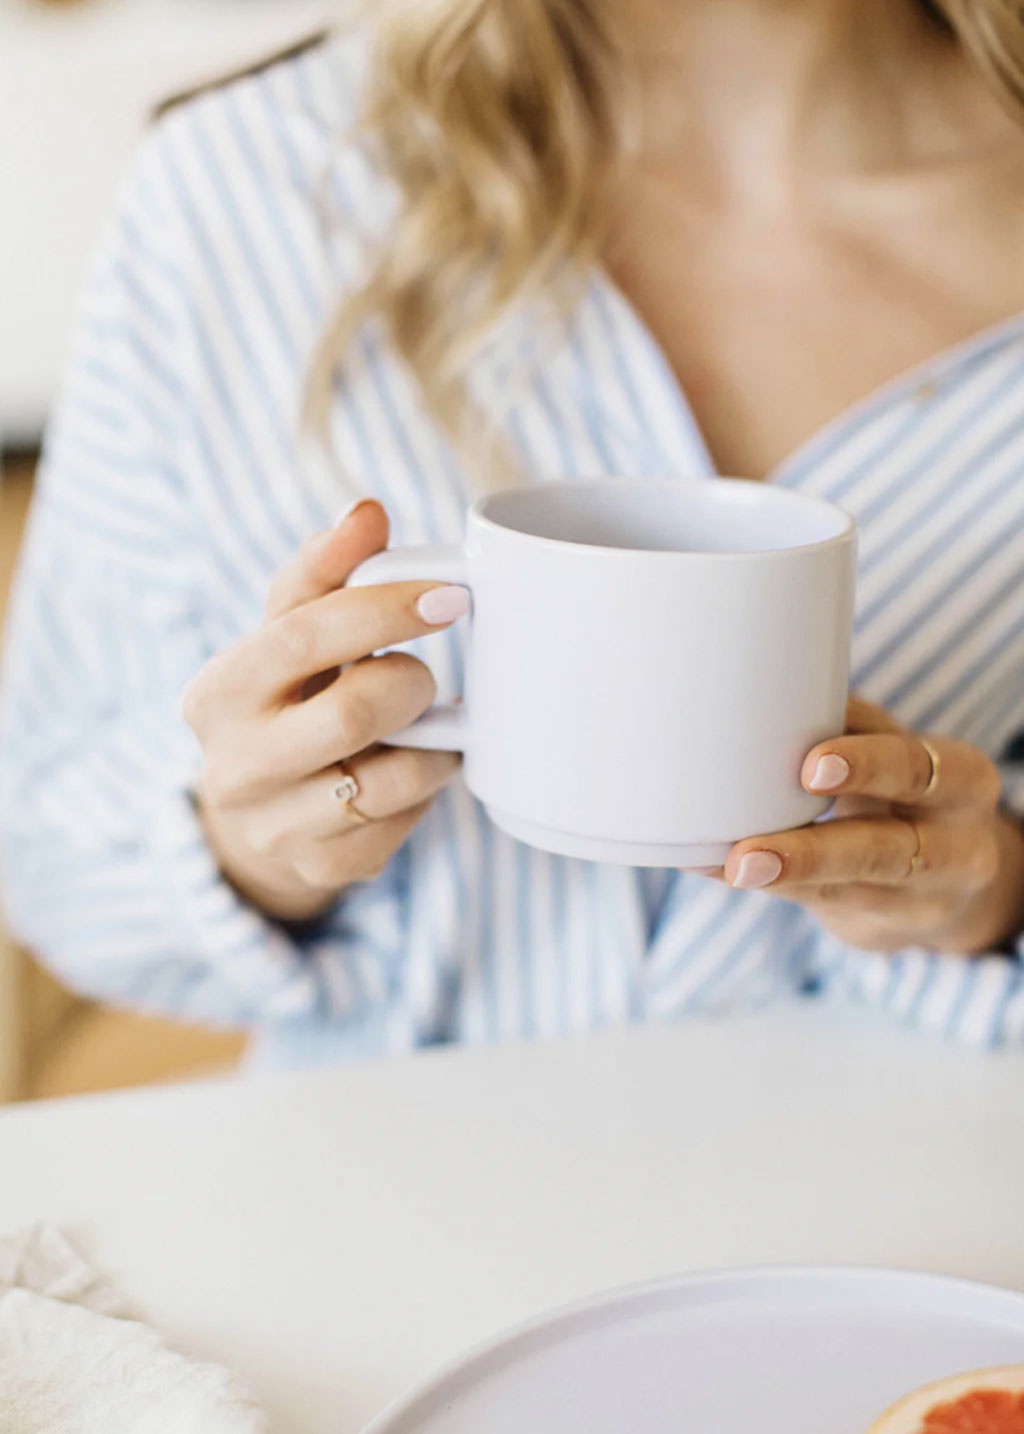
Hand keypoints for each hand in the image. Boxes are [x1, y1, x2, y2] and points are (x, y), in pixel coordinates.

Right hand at [183, 501, 465, 921]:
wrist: (259, 817)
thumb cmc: (285, 700)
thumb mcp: (288, 634)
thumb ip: (324, 572)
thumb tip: (367, 512)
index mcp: (216, 693)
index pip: (303, 635)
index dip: (383, 609)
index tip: (450, 594)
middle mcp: (235, 767)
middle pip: (353, 712)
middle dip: (410, 684)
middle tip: (423, 679)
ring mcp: (278, 828)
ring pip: (394, 776)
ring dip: (432, 742)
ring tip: (424, 725)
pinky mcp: (326, 870)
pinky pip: (408, 821)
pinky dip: (427, 786)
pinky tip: (410, 768)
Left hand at [716, 697, 1023, 953]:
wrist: (948, 880)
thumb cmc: (905, 791)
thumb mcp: (898, 750)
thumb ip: (852, 724)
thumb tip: (773, 688)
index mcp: (962, 782)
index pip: (919, 770)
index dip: (868, 767)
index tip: (810, 766)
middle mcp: (956, 849)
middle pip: (887, 851)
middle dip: (814, 853)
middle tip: (747, 852)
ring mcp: (922, 901)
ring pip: (850, 890)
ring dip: (783, 879)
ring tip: (730, 868)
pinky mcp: (883, 929)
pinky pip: (822, 906)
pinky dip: (769, 884)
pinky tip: (718, 868)